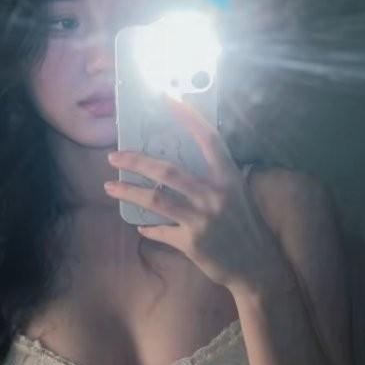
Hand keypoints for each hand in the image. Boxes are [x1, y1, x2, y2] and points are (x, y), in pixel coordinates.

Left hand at [102, 93, 287, 294]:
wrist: (256, 267)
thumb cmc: (244, 227)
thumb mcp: (237, 195)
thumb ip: (215, 178)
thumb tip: (183, 163)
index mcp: (228, 177)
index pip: (208, 138)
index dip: (188, 116)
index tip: (167, 97)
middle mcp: (215, 194)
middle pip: (168, 170)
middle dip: (136, 160)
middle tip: (113, 156)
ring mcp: (202, 219)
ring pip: (156, 200)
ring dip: (128, 191)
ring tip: (108, 186)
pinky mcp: (192, 243)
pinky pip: (161, 230)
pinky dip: (148, 227)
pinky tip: (139, 224)